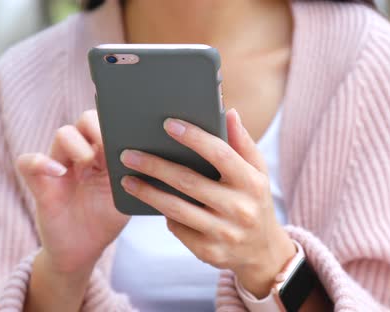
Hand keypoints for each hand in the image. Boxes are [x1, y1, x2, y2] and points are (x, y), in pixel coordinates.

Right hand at [17, 110, 129, 274]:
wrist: (83, 250)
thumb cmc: (106, 219)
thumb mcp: (125, 195)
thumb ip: (132, 172)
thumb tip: (145, 149)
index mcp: (104, 154)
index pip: (108, 123)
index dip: (116, 123)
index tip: (127, 134)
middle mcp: (81, 155)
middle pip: (86, 120)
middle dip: (98, 129)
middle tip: (108, 150)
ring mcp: (60, 166)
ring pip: (64, 134)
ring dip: (78, 146)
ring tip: (88, 166)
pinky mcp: (40, 183)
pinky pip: (27, 162)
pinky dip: (41, 162)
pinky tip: (60, 173)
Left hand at [119, 108, 295, 296]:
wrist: (263, 251)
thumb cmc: (254, 200)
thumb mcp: (257, 172)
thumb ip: (242, 143)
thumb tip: (229, 113)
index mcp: (252, 182)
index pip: (220, 154)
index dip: (194, 137)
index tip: (168, 124)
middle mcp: (239, 208)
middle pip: (189, 182)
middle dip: (155, 166)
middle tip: (129, 154)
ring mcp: (224, 232)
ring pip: (176, 209)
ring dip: (147, 192)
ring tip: (127, 179)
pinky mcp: (209, 251)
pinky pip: (178, 228)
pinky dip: (164, 214)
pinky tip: (153, 202)